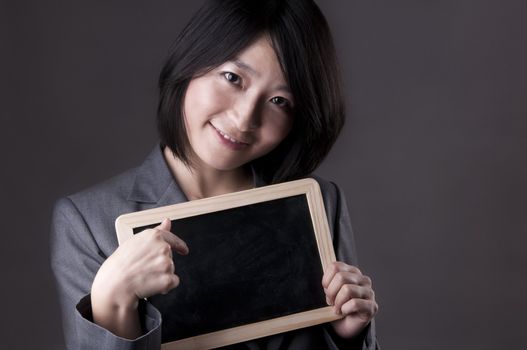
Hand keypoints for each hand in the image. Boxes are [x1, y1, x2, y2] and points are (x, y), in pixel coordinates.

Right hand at [91, 218, 188, 338]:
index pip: (173, 239)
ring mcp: (166, 263)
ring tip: (144, 277)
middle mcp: (163, 247)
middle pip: (171, 257)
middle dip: (161, 264)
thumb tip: (167, 221)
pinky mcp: (168, 279)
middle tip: (144, 269)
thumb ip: (156, 231)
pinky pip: (173, 282)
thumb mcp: (135, 241)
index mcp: (154, 236)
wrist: (113, 285)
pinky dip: (165, 286)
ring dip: (162, 275)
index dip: (180, 246)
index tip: (184, 250)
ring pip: (171, 270)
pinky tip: (151, 285)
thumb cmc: (120, 264)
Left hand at [322, 261, 377, 339]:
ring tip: (337, 308)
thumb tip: (326, 284)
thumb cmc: (338, 305)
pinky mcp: (372, 306)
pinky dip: (345, 309)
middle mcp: (363, 279)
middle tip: (331, 302)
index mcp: (353, 272)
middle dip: (331, 292)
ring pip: (347, 289)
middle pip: (340, 277)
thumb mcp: (331, 290)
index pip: (335, 267)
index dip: (326, 280)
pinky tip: (345, 312)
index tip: (326, 290)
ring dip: (338, 302)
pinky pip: (355, 303)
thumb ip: (329, 282)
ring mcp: (369, 292)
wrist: (345, 325)